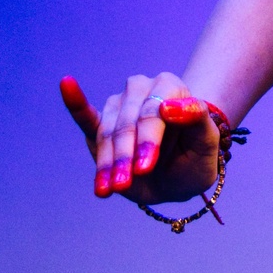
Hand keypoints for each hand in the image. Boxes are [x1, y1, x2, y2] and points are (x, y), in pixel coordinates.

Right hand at [61, 73, 221, 204]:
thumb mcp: (206, 144)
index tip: (144, 168)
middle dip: (124, 157)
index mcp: (171, 87)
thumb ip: (196, 120)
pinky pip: (85, 114)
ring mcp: (120, 105)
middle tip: (124, 184)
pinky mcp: (100, 124)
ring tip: (108, 189)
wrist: (178, 174)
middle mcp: (143, 90)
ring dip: (105, 162)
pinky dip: (76, 102)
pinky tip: (66, 83)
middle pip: (127, 124)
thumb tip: (168, 105)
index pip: (152, 113)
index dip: (147, 141)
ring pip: (107, 133)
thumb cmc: (195, 156)